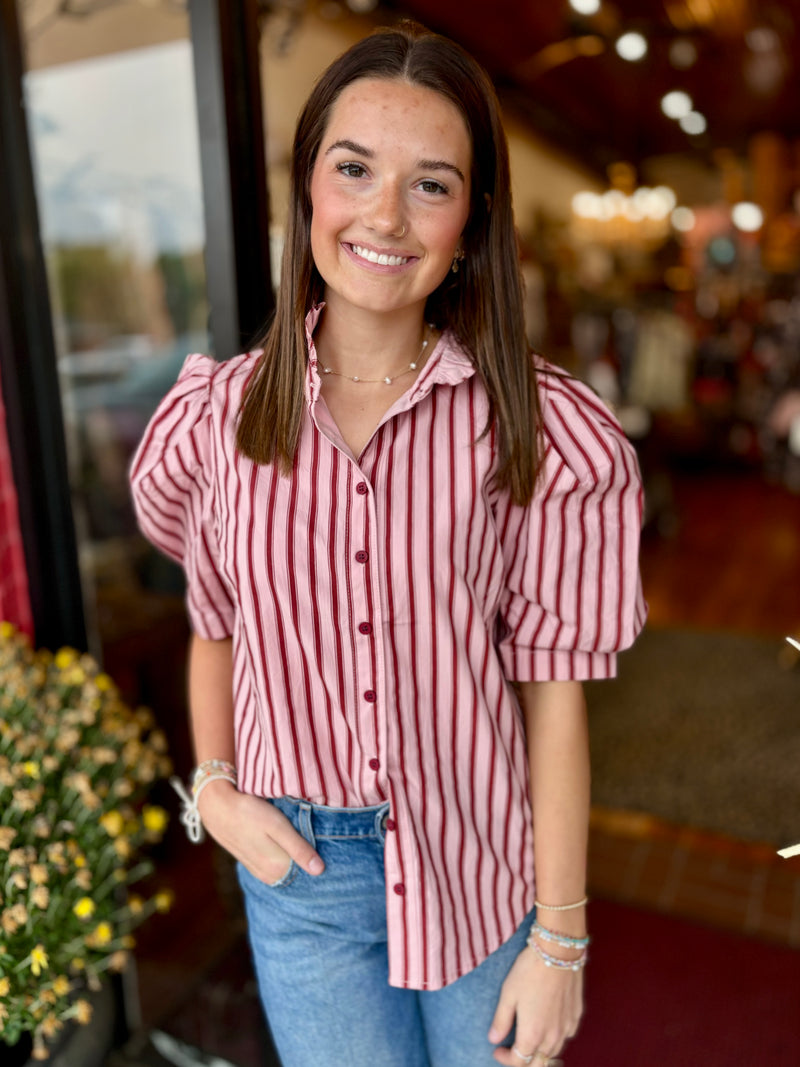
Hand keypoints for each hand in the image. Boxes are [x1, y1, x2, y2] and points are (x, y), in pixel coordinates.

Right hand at [197, 780, 324, 883]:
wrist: (217, 808)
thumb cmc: (250, 813)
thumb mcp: (278, 826)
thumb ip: (298, 849)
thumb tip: (319, 871)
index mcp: (277, 869)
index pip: (308, 874)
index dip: (319, 861)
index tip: (330, 849)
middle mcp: (268, 876)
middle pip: (298, 872)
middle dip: (309, 860)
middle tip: (322, 842)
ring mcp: (259, 871)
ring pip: (286, 869)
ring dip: (296, 858)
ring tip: (304, 840)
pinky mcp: (253, 863)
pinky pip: (275, 865)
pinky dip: (284, 857)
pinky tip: (286, 844)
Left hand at [488, 943, 582, 1064]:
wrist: (558, 952)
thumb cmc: (529, 971)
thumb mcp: (508, 994)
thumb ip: (501, 1020)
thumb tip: (493, 1039)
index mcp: (532, 1035)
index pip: (519, 1062)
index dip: (505, 1058)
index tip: (497, 1048)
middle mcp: (552, 1038)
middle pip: (538, 1063)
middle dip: (524, 1061)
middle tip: (512, 1049)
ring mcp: (567, 1028)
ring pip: (553, 1052)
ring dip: (539, 1051)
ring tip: (528, 1038)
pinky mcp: (576, 1016)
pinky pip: (565, 1037)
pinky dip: (555, 1039)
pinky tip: (547, 1026)